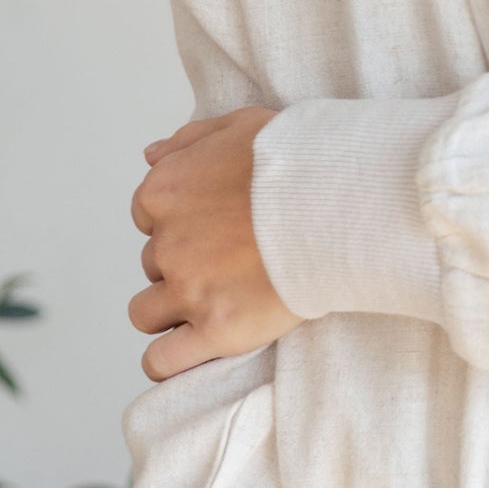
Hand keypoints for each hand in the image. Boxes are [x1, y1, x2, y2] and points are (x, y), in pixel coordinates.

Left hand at [128, 106, 298, 379]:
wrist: (342, 200)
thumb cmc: (300, 160)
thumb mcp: (240, 126)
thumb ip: (189, 141)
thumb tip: (150, 155)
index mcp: (165, 192)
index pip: (147, 217)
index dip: (181, 224)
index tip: (215, 227)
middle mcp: (168, 242)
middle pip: (154, 264)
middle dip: (184, 264)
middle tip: (231, 261)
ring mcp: (190, 289)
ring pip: (146, 313)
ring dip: (171, 310)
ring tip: (215, 304)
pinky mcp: (217, 330)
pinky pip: (162, 360)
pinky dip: (168, 361)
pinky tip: (189, 352)